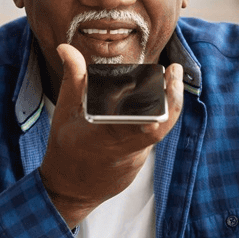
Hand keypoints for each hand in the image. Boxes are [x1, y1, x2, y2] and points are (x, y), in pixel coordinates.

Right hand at [39, 43, 183, 227]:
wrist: (69, 189)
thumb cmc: (65, 149)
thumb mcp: (64, 111)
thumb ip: (73, 79)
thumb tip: (66, 48)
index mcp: (105, 136)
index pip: (143, 124)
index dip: (162, 107)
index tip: (167, 82)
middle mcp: (124, 149)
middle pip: (158, 127)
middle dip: (172, 101)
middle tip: (174, 74)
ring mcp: (135, 159)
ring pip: (157, 132)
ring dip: (166, 107)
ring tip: (172, 80)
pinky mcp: (139, 163)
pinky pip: (151, 139)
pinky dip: (155, 119)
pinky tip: (159, 99)